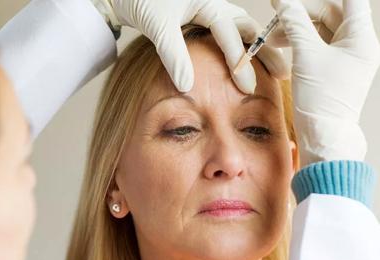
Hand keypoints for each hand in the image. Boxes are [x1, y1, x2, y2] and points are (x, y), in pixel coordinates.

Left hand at [95, 0, 288, 92]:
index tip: (247, 87)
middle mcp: (214, 4)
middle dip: (264, 51)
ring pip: (241, 29)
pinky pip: (229, 33)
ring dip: (256, 48)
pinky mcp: (203, 19)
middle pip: (247, 28)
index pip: (229, 34)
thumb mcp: (157, 26)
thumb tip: (188, 85)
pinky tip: (245, 61)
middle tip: (282, 72)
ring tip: (272, 67)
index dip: (239, 61)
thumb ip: (172, 53)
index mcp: (207, 3)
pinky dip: (240, 47)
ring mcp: (210, 10)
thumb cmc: (142, 1)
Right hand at [270, 0, 379, 165]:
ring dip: (298, 28)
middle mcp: (358, 44)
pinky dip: (301, 42)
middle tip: (277, 14)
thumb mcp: (305, 55)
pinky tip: (283, 46)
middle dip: (302, 13)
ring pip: (321, 30)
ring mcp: (347, 56)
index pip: (349, 0)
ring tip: (273, 36)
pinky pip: (318, 45)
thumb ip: (294, 24)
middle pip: (331, 13)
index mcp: (360, 37)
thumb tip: (283, 1)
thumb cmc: (320, 99)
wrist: (323, 134)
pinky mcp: (334, 67)